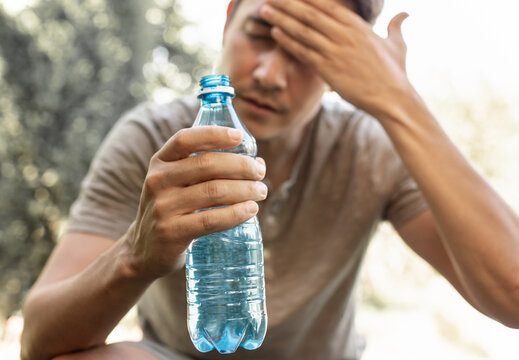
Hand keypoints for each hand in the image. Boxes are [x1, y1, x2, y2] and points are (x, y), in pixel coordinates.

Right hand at [126, 126, 266, 279]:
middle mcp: (158, 181)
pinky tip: (251, 210)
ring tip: (261, 191)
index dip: (214, 134)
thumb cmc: (173, 210)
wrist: (145, 251)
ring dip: (245, 189)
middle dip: (241, 166)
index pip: (185, 139)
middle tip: (260, 173)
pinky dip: (236, 213)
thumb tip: (256, 162)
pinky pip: (211, 219)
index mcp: (160, 162)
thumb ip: (206, 169)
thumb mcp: (176, 183)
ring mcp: (163, 207)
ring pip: (214, 191)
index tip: (240, 137)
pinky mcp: (171, 233)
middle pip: (207, 164)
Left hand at [260, 0, 411, 117]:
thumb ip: (396, 26)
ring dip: (281, 20)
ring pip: (302, 31)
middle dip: (288, 4)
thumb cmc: (395, 73)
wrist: (392, 98)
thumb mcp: (398, 45)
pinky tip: (275, 33)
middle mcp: (344, 35)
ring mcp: (335, 51)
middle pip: (310, 13)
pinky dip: (288, 42)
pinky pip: (303, 52)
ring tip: (265, 11)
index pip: (327, 4)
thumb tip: (405, 13)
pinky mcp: (328, 69)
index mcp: (358, 26)